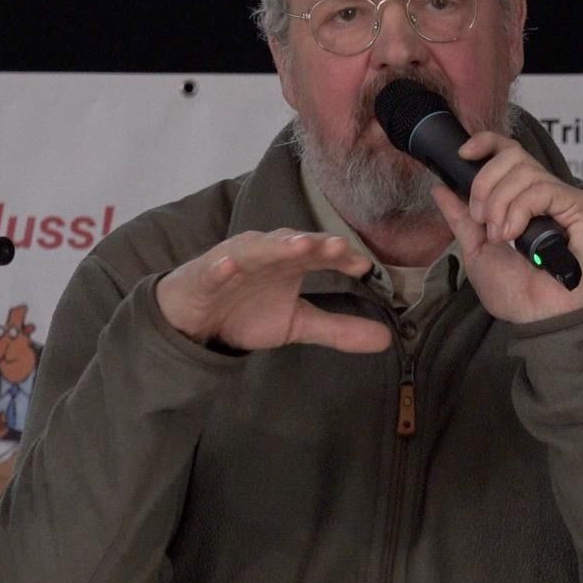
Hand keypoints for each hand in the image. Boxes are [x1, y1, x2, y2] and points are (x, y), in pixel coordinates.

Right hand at [156, 229, 390, 352]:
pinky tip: (230, 264)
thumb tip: (388, 339)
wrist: (194, 318)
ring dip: (276, 246)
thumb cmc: (246, 311)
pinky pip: (213, 270)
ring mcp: (234, 261)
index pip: (320, 254)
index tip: (365, 266)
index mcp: (289, 263)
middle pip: (292, 244)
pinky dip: (221, 266)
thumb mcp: (297, 324)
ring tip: (297, 246)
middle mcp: (265, 255)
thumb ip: (338, 329)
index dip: (340, 257)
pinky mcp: (204, 276)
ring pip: (256, 249)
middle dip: (314, 244)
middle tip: (338, 246)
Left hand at [432, 133, 582, 323]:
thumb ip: (461, 217)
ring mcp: (568, 200)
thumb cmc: (514, 291)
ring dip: (502, 204)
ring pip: (526, 172)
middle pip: (514, 156)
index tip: (463, 153)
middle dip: (486, 185)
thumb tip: (440, 187)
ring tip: (501, 236)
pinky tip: (516, 235)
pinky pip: (545, 190)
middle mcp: (550, 193)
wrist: (534, 317)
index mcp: (526, 198)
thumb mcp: (475, 249)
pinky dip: (521, 210)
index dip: (487, 143)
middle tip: (483, 220)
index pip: (511, 151)